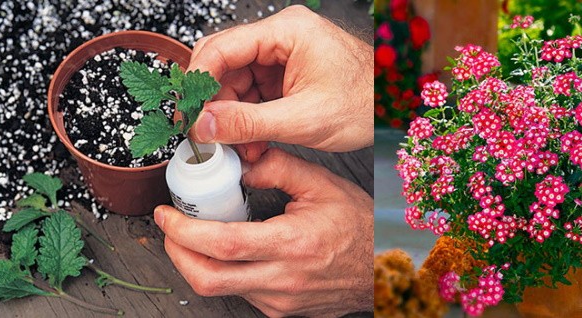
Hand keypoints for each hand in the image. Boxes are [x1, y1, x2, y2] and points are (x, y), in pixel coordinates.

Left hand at [154, 148, 373, 316]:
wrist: (380, 270)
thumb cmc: (357, 228)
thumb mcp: (322, 185)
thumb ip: (278, 167)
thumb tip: (239, 162)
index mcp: (292, 243)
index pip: (223, 243)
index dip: (184, 231)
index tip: (167, 215)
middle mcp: (282, 279)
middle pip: (208, 278)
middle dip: (176, 253)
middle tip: (170, 230)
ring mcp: (279, 300)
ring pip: (220, 287)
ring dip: (199, 262)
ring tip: (200, 236)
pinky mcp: (278, 310)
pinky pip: (240, 292)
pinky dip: (225, 271)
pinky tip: (232, 252)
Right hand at [187, 5, 373, 160]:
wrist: (393, 109)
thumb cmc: (365, 104)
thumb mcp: (302, 119)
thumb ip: (249, 123)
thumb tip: (206, 126)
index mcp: (288, 32)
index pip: (222, 48)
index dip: (199, 84)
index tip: (188, 115)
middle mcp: (283, 37)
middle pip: (225, 65)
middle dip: (216, 105)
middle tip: (208, 136)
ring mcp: (285, 54)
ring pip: (237, 82)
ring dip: (233, 118)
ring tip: (240, 147)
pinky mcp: (288, 73)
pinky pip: (255, 93)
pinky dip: (250, 119)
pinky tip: (253, 142)